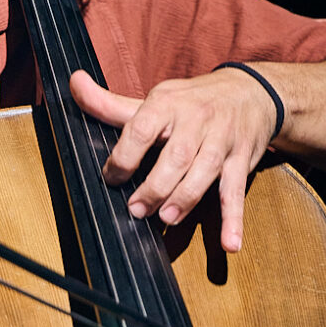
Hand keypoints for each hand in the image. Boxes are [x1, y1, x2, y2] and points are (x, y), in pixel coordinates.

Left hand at [70, 67, 278, 252]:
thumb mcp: (154, 100)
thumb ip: (111, 105)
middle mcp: (196, 120)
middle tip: (136, 209)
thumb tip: (74, 83)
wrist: (251, 92)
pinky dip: (234, 219)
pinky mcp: (241, 160)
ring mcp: (222, 140)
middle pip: (176, 155)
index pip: (143, 128)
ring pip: (205, 171)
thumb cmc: (193, 101)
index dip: (125, 155)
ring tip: (166, 218)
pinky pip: (236, 191)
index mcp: (167, 104)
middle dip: (156, 185)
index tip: (111, 177)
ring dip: (185, 198)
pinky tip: (230, 243)